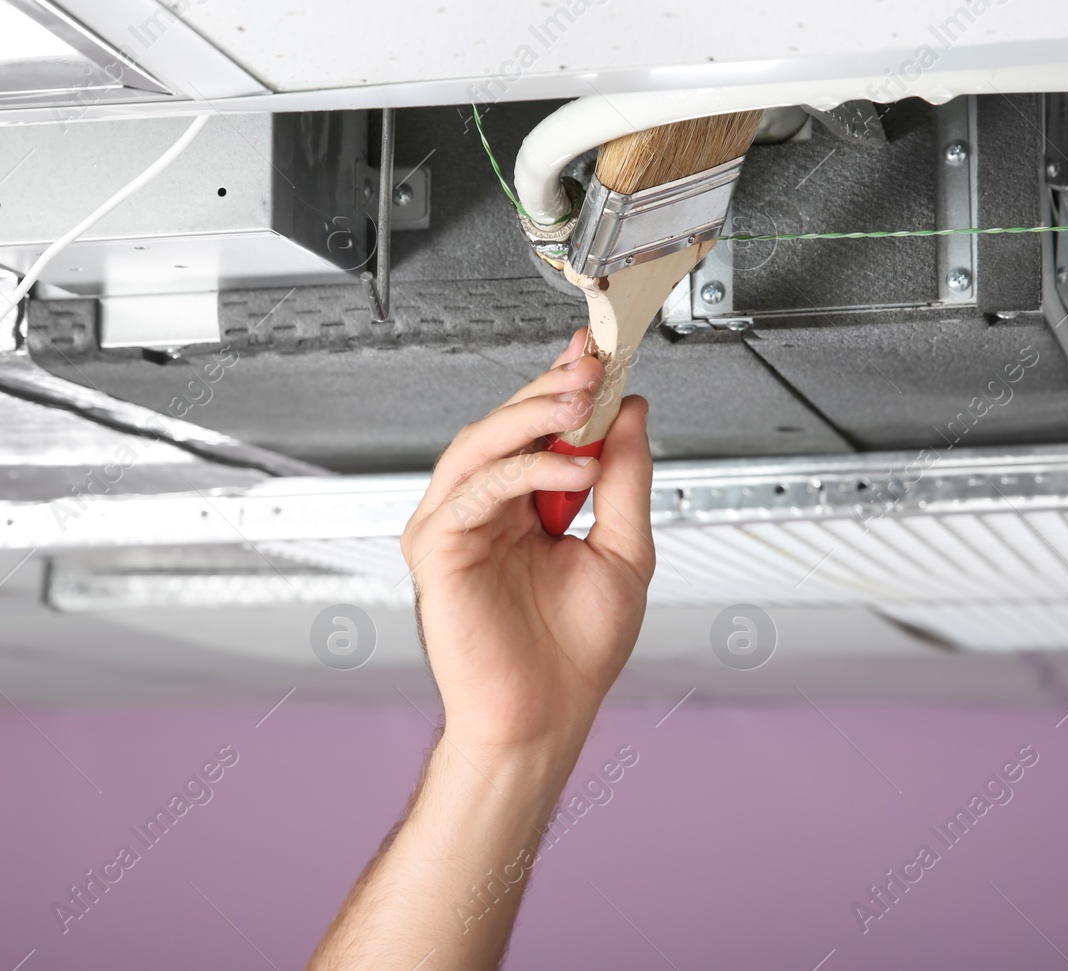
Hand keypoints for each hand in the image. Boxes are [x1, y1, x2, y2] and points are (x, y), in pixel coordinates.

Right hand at [401, 328, 655, 762]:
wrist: (547, 715)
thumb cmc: (576, 651)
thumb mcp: (625, 549)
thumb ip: (626, 478)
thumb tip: (631, 412)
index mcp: (523, 506)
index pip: (538, 429)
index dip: (564, 386)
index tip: (600, 352)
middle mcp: (484, 509)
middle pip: (505, 426)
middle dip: (550, 389)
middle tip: (593, 365)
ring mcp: (455, 526)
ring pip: (481, 444)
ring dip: (533, 415)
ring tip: (581, 401)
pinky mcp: (436, 548)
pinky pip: (475, 488)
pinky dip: (524, 469)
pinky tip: (573, 469)